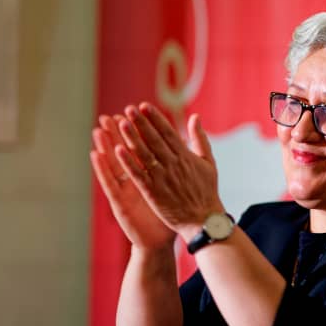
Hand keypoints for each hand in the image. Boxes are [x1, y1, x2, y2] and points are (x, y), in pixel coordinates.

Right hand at [91, 114, 175, 249]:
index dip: (138, 131)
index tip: (134, 112)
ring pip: (114, 164)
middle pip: (125, 153)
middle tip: (110, 115)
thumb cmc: (168, 213)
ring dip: (106, 147)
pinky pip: (109, 183)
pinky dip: (102, 169)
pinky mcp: (118, 202)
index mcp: (148, 174)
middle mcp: (133, 180)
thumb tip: (184, 146)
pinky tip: (95, 155)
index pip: (142, 148)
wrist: (160, 241)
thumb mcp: (174, 187)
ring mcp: (124, 190)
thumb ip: (178, 166)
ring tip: (99, 129)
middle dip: (118, 134)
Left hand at [114, 103, 223, 240]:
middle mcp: (173, 164)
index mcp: (186, 156)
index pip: (168, 132)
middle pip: (154, 140)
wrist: (204, 219)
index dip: (155, 119)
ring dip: (131, 138)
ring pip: (144, 154)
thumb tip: (195, 117)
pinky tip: (117, 150)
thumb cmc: (207, 191)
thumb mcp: (208, 162)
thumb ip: (200, 139)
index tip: (144, 106)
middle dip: (141, 123)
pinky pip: (138, 174)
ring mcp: (162, 178)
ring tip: (120, 123)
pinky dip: (128, 162)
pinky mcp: (153, 192)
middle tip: (129, 109)